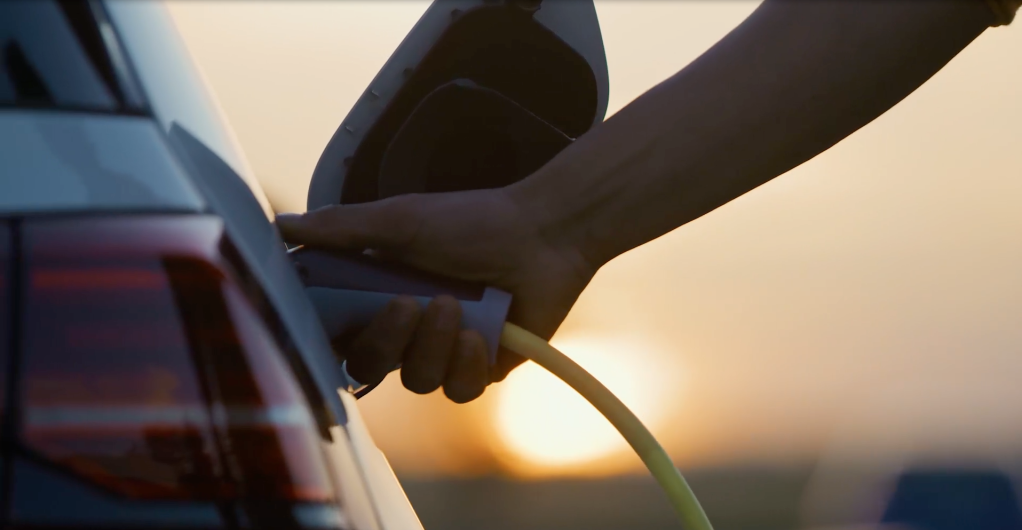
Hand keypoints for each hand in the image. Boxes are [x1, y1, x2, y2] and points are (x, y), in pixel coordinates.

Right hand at [276, 187, 595, 401]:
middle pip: (368, 365)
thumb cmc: (472, 220)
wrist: (542, 232)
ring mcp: (444, 350)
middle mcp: (406, 327)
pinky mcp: (481, 367)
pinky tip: (483, 333)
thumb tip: (282, 225)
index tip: (328, 322)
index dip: (325, 337)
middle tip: (408, 302)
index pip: (335, 332)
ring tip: (457, 305)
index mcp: (378, 294)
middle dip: (385, 339)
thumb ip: (342, 229)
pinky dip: (468, 362)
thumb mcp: (400, 219)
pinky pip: (459, 389)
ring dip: (433, 344)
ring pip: (416, 379)